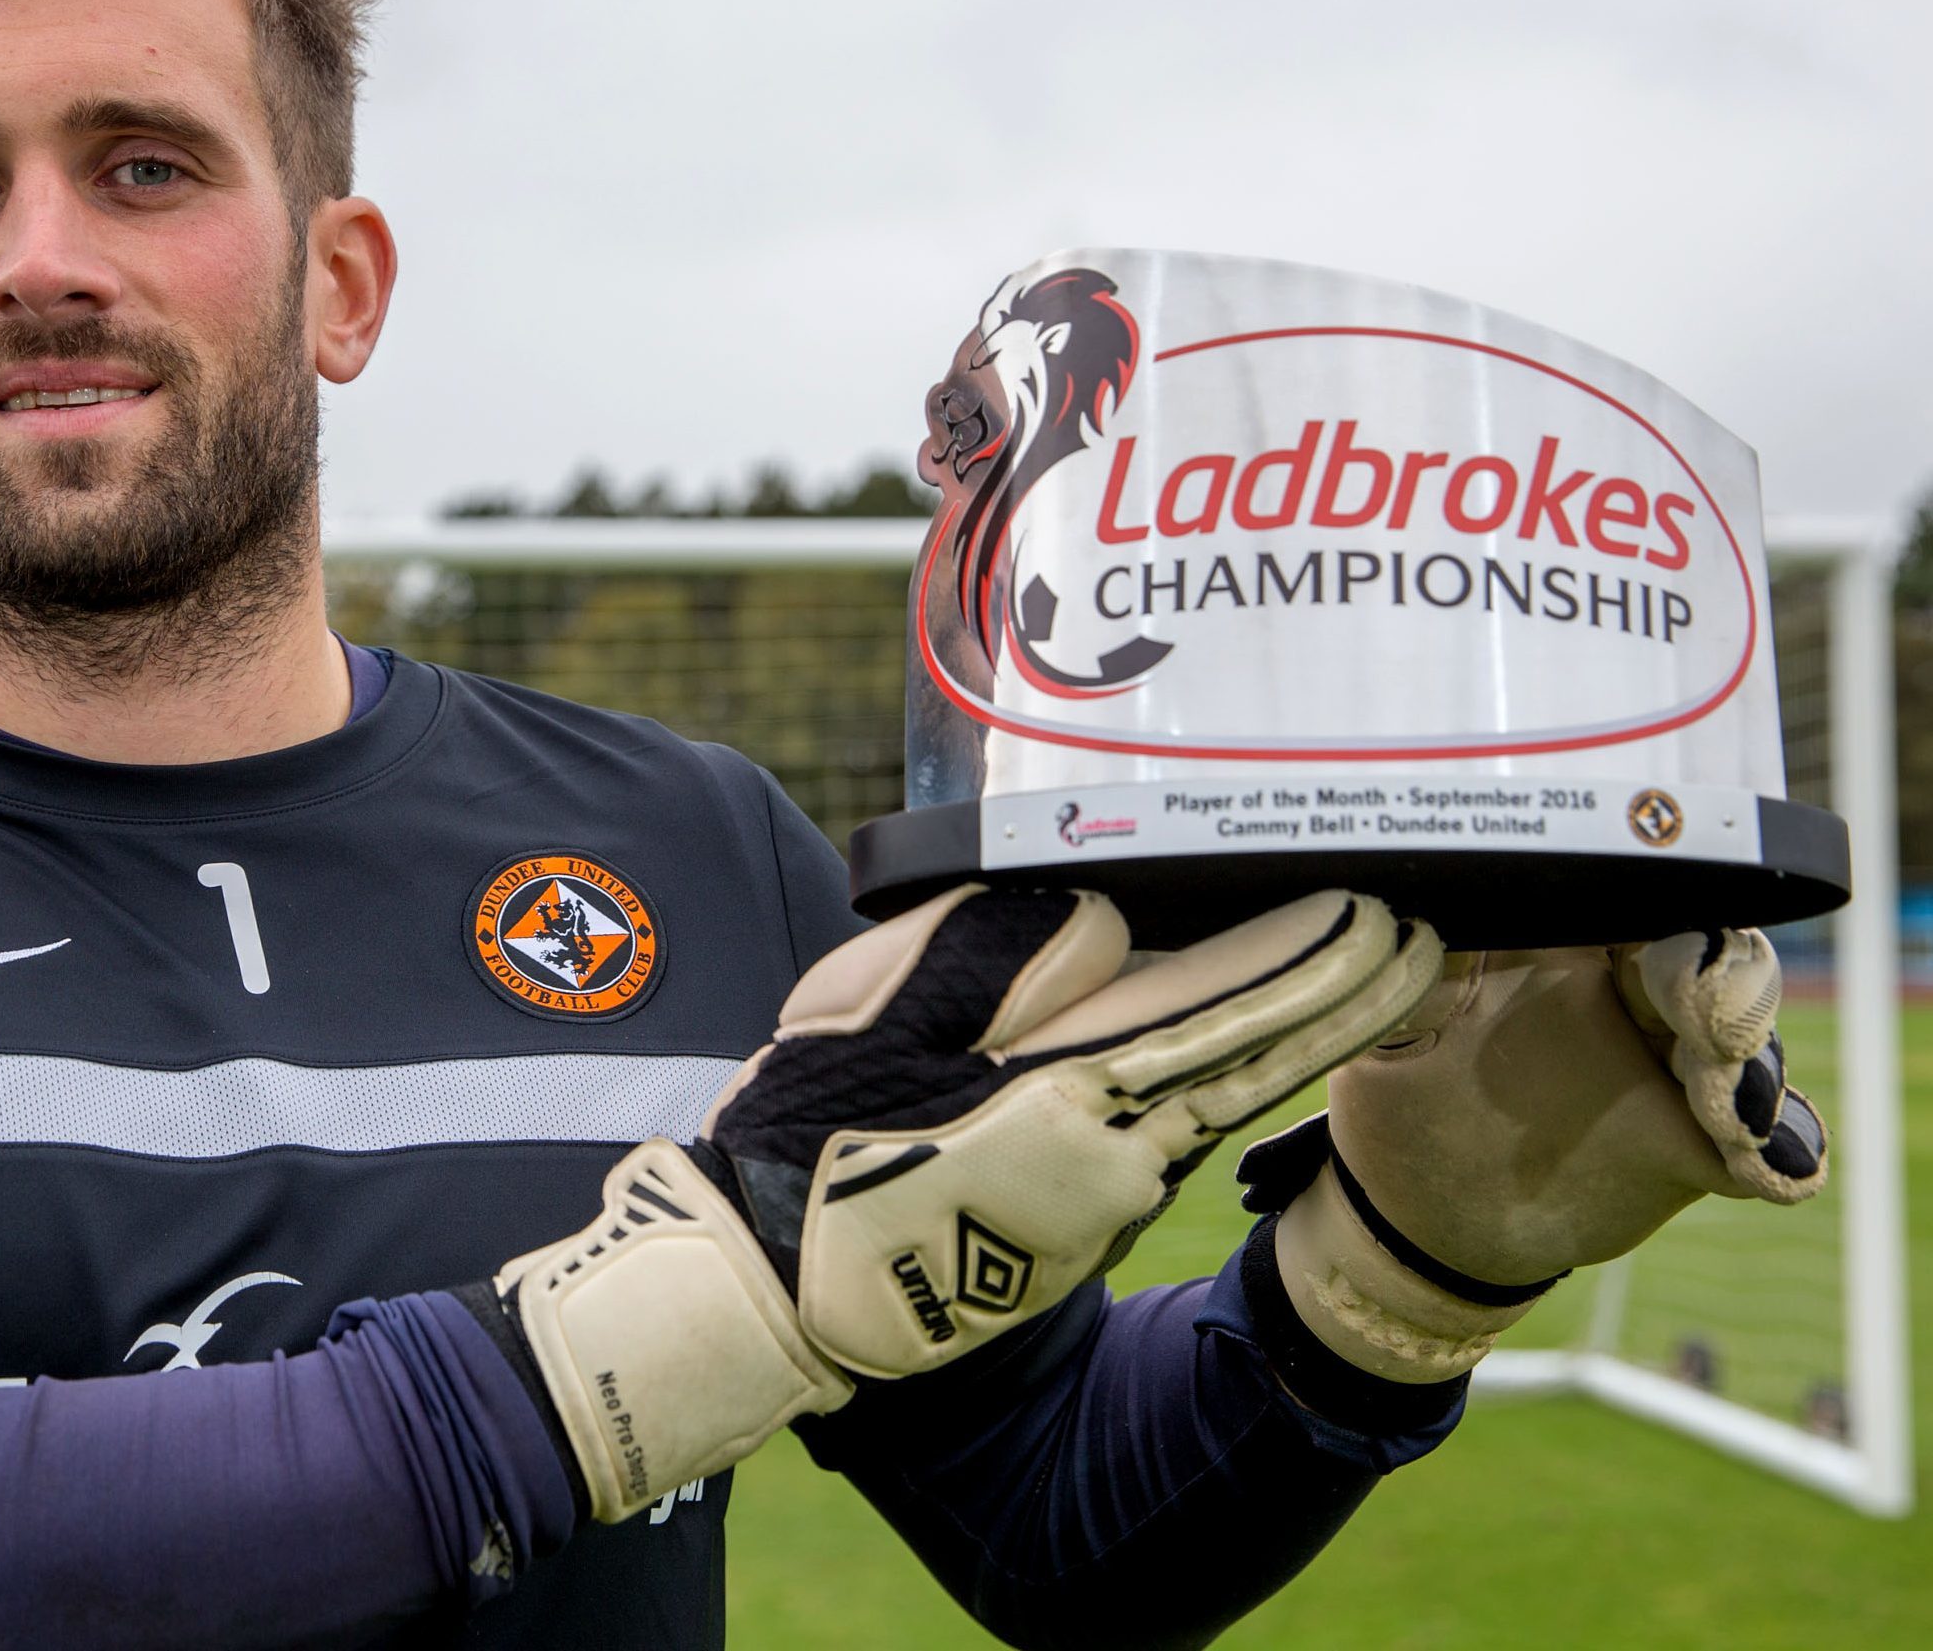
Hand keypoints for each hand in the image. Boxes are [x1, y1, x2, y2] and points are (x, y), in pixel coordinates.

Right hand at [494, 885, 1438, 1517]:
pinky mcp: (1074, 1220)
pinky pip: (1170, 1126)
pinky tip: (1247, 1048)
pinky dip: (1225, 1077)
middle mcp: (1107, 1150)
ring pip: (1218, 1091)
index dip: (1305, 961)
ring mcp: (1098, 1194)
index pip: (1216, 1007)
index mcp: (1061, 1090)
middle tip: (1425, 945)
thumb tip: (1101, 914)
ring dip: (1299, 1034)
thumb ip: (990, 951)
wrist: (775, 1288)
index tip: (1381, 912)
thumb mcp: (871, 1014)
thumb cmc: (807, 1138)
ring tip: (1371, 981)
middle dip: (1341, 998)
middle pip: (1249, 1055)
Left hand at [1241, 930, 1828, 1384]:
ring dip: (1747, 1062)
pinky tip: (1762, 1160)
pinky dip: (1780, 1150)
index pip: (1621, 895)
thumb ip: (1402, 988)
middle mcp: (1626, 994)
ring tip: (1724, 1102)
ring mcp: (1673, 1068)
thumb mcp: (1387, 1042)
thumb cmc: (1402, 1111)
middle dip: (1719, 974)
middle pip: (1705, 953)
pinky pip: (1768, 1144)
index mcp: (1553, 949)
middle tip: (1705, 1007)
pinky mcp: (1700, 1144)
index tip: (1650, 928)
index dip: (1649, 895)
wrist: (1429, 1223)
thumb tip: (1371, 919)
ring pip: (1744, 1040)